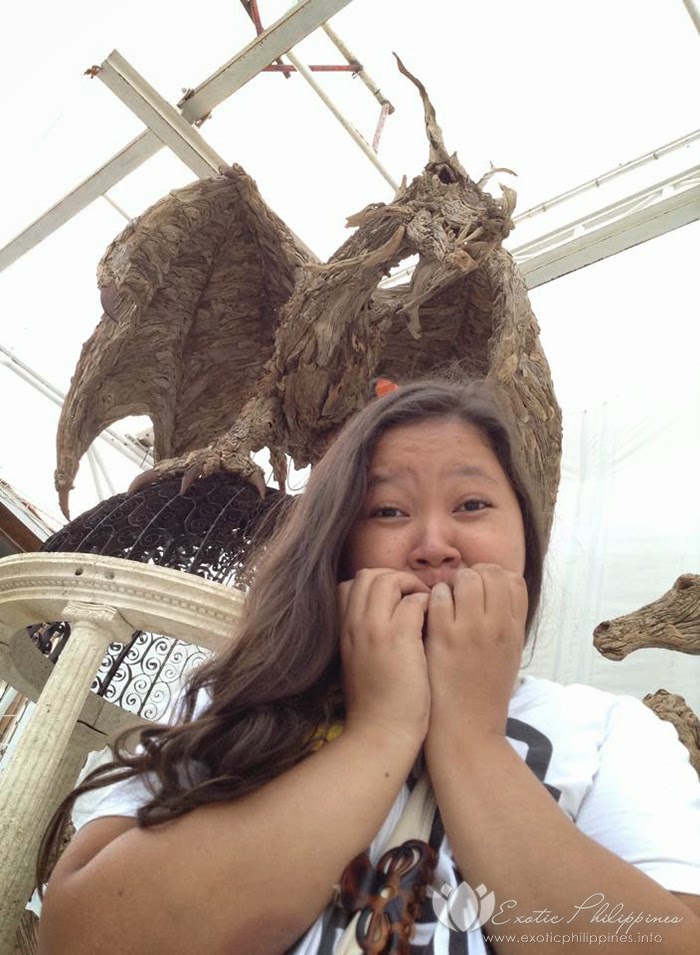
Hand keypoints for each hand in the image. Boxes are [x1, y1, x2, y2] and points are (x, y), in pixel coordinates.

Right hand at [338, 569, 430, 748]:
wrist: (379, 734)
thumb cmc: (376, 704)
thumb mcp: (359, 664)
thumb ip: (365, 638)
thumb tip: (387, 618)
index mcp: (343, 631)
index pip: (349, 585)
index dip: (374, 586)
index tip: (393, 602)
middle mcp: (355, 624)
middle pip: (368, 575)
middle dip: (394, 579)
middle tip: (413, 599)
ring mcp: (375, 629)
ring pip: (388, 579)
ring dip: (411, 587)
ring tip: (425, 609)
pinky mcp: (399, 639)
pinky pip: (414, 601)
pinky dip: (428, 605)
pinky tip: (434, 624)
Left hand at [424, 564, 527, 744]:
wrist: (465, 730)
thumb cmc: (483, 694)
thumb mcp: (508, 656)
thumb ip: (505, 623)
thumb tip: (495, 593)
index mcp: (515, 630)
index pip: (513, 579)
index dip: (494, 577)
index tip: (480, 590)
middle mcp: (498, 626)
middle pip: (491, 572)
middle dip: (472, 575)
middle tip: (458, 593)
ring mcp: (471, 629)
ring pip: (465, 578)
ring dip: (451, 584)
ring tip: (444, 603)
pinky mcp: (444, 637)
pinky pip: (438, 596)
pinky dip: (432, 598)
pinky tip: (429, 615)